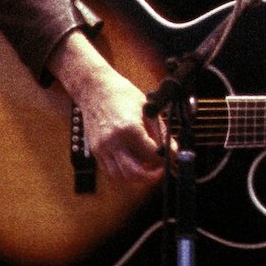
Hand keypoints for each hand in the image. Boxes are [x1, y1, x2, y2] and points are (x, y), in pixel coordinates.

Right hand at [74, 65, 166, 184]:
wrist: (94, 88)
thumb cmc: (120, 94)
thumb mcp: (146, 108)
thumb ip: (160, 131)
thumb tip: (171, 148)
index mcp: (129, 129)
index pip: (151, 154)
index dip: (164, 158)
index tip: (170, 158)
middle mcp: (113, 141)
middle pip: (134, 172)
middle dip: (150, 176)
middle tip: (159, 170)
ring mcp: (102, 148)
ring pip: (120, 176)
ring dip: (135, 177)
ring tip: (146, 168)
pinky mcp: (95, 150)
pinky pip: (109, 170)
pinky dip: (122, 172)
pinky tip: (132, 163)